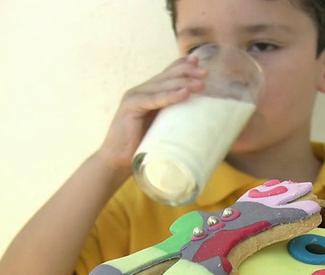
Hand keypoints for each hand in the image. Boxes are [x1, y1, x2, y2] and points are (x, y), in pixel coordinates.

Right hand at [97, 56, 206, 171]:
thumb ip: (176, 116)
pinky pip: (153, 99)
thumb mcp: (164, 126)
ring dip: (183, 83)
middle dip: (188, 72)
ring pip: (162, 85)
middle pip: (167, 76)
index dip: (183, 65)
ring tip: (200, 85)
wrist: (118, 160)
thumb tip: (203, 116)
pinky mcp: (130, 107)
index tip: (201, 62)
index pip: (168, 73)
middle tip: (206, 73)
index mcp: (149, 93)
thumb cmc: (143, 146)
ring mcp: (135, 97)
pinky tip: (184, 94)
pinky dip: (170, 96)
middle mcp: (142, 91)